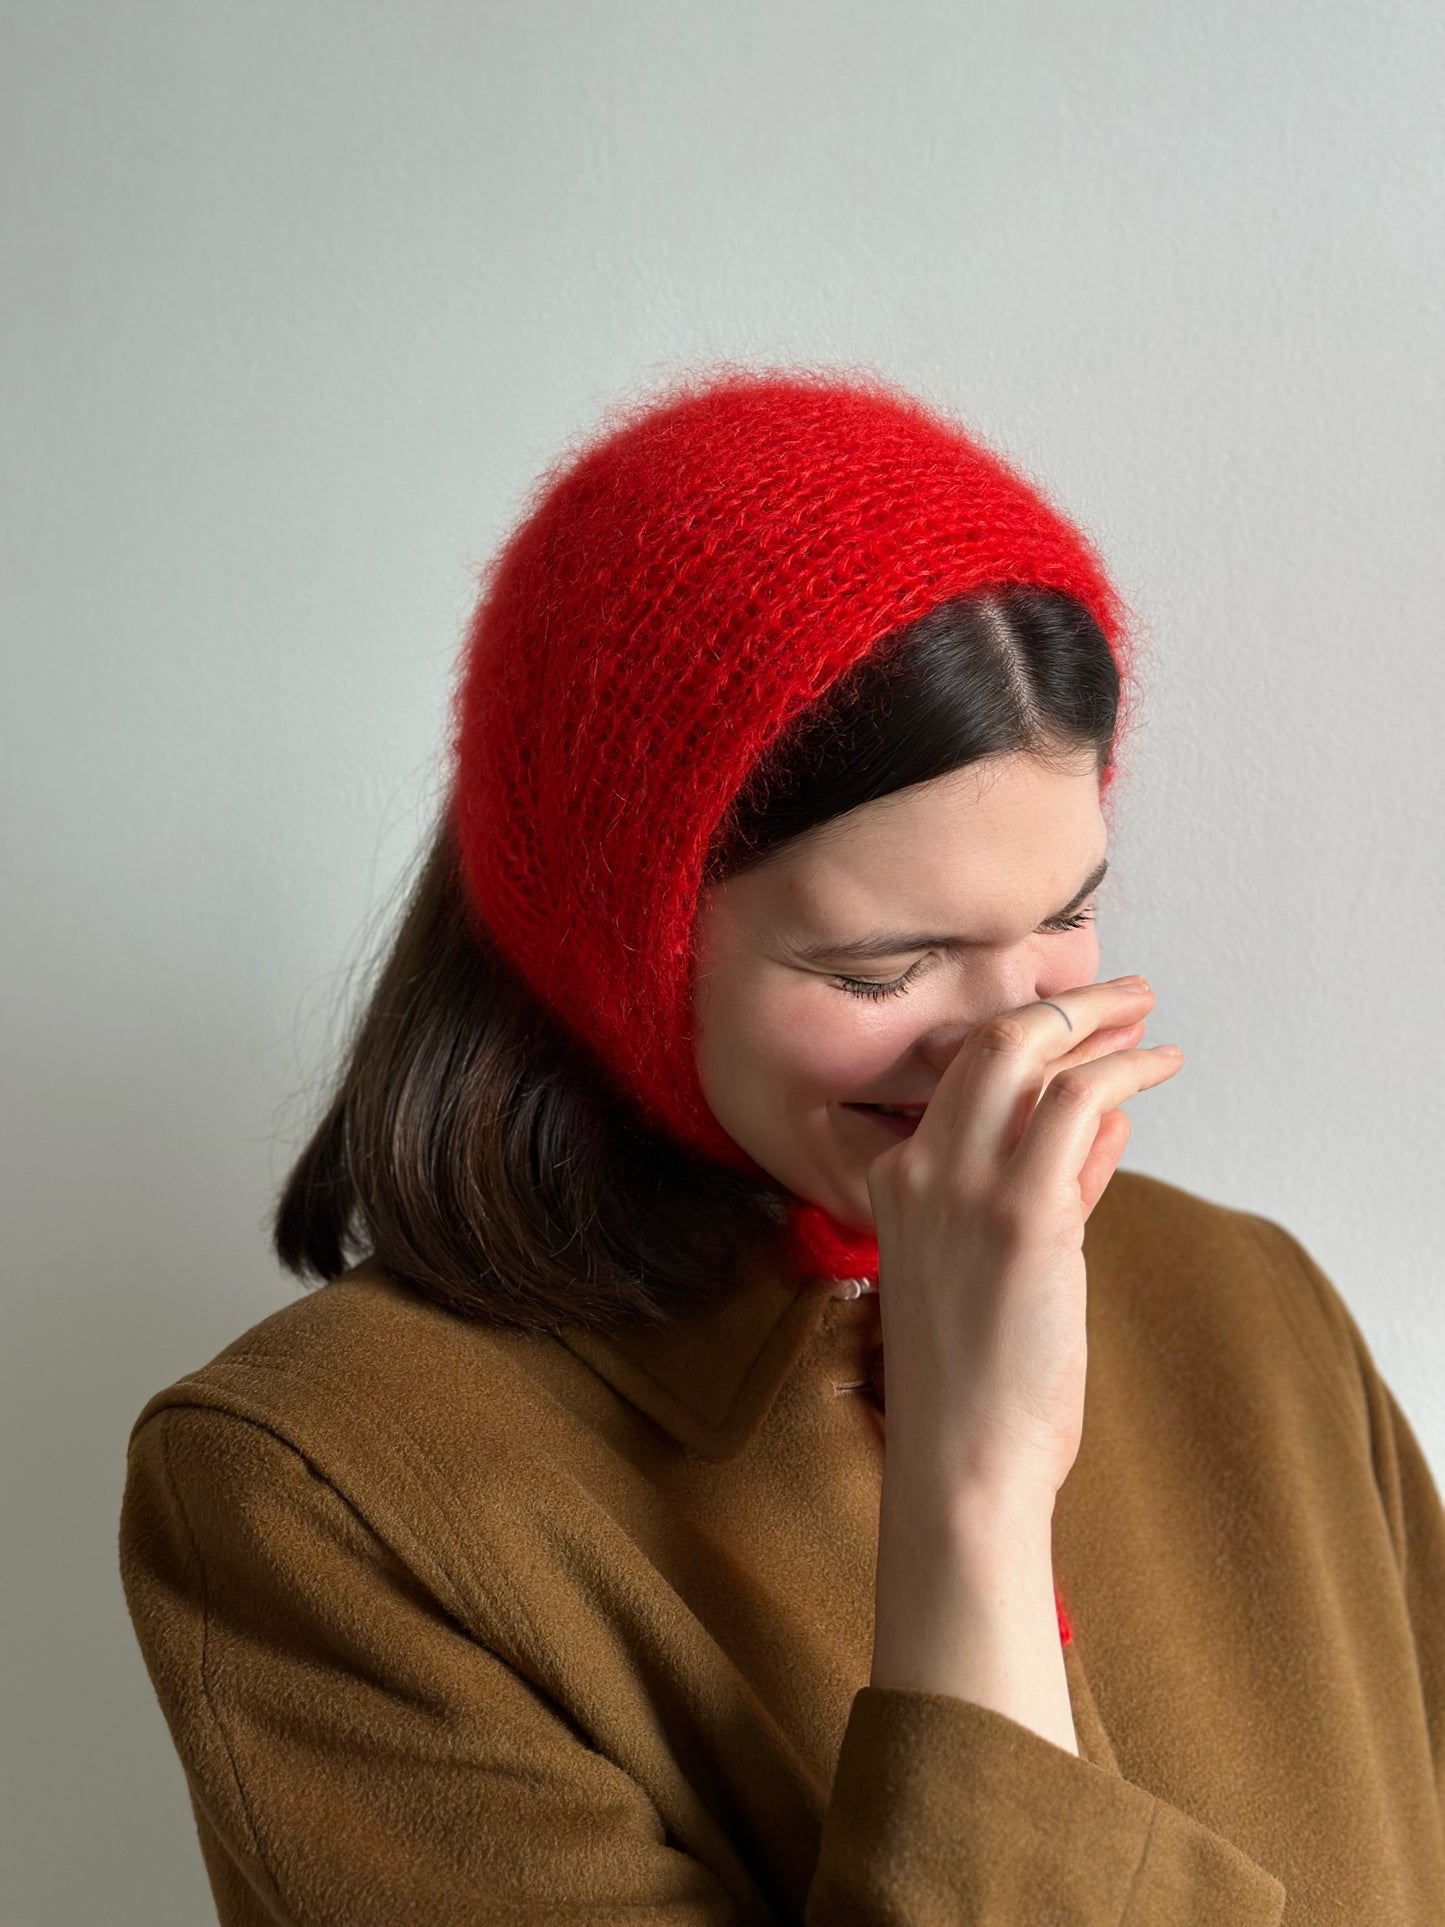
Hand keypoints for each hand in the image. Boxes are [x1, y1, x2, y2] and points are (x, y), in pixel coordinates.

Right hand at [864, 976, 1181, 1505]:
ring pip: (1028, 1054)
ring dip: (1100, 1024)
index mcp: (894, 1180)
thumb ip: (1044, 1188)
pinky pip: (1075, 1106)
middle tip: (1123, 993)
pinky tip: (1156, 1070)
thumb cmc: (978, 1382)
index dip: (1034, 1042)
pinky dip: (1122, 1074)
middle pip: (989, 1043)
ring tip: (1148, 1018)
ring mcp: (963, 1186)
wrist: (963, 1461)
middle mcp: (918, 1168)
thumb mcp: (995, 1268)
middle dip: (1064, 1004)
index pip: (964, 1079)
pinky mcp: (1024, 1213)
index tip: (1086, 1029)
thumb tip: (1098, 1121)